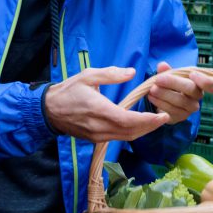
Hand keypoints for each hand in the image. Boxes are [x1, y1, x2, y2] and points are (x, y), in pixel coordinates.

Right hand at [45, 66, 169, 141]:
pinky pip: (117, 138)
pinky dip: (131, 133)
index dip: (148, 121)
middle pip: (130, 132)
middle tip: (165, 117)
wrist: (48, 110)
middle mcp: (99, 127)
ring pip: (125, 138)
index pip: (128, 120)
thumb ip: (111, 74)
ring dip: (142, 131)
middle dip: (150, 127)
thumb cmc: (68, 90)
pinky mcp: (95, 139)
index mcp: (99, 110)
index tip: (162, 116)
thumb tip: (131, 72)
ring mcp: (96, 136)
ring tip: (155, 121)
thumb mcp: (88, 75)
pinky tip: (139, 125)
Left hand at [147, 62, 212, 125]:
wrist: (164, 100)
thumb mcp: (169, 75)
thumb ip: (166, 70)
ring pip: (180, 101)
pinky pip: (171, 111)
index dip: (205, 80)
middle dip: (173, 83)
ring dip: (164, 94)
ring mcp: (189, 110)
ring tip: (152, 89)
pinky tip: (151, 97)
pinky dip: (159, 103)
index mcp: (199, 84)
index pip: (212, 85)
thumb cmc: (171, 85)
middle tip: (158, 79)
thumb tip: (162, 65)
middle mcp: (197, 98)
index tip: (192, 74)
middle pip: (191, 90)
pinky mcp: (178, 118)